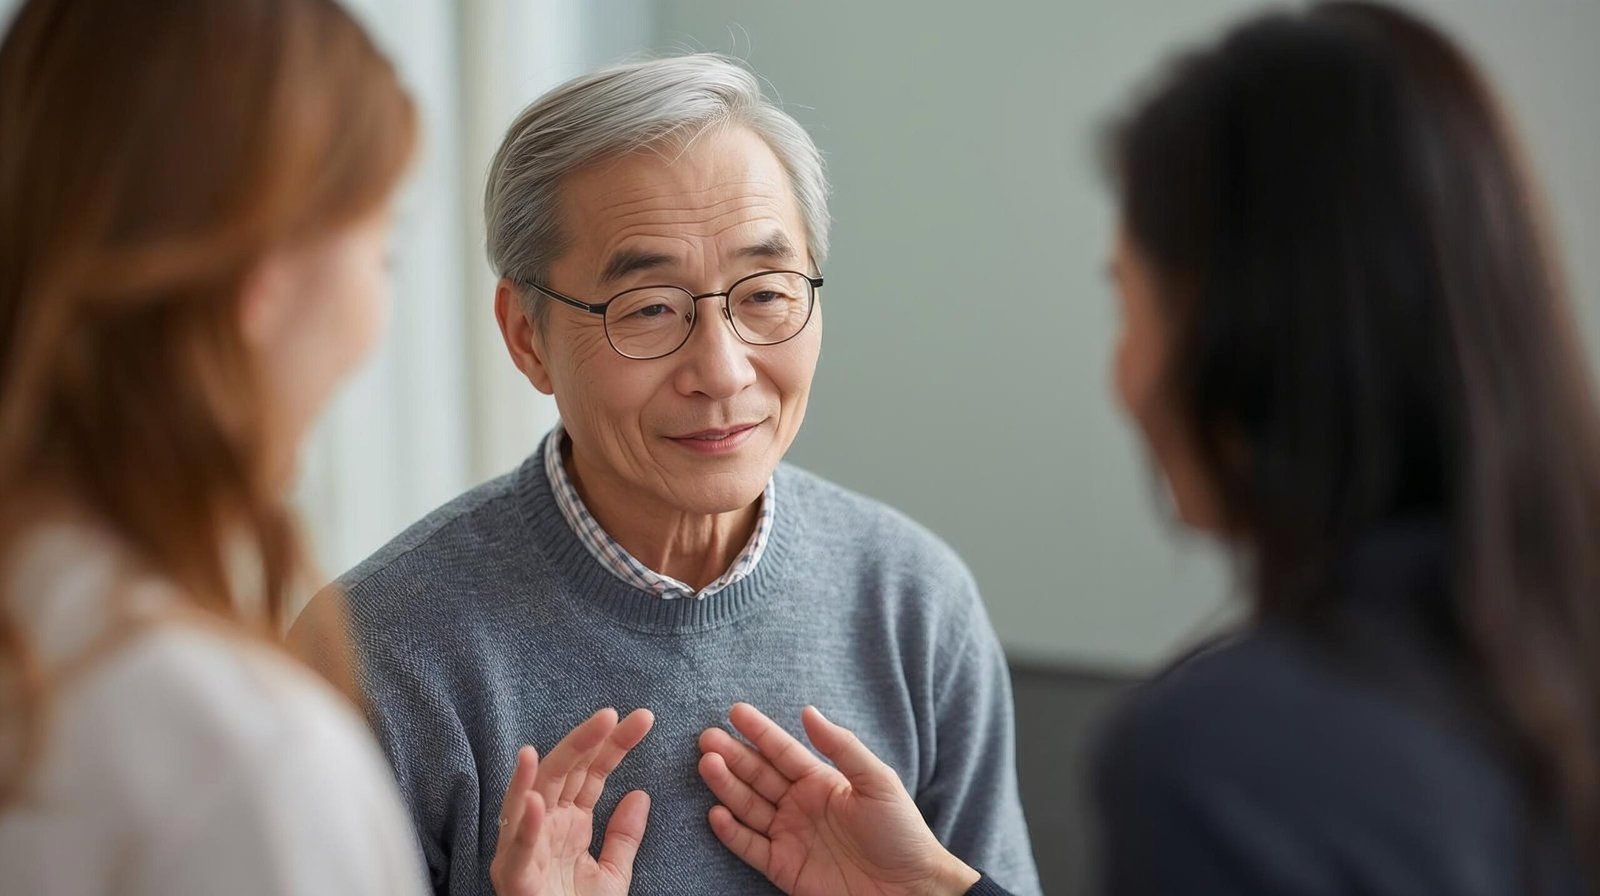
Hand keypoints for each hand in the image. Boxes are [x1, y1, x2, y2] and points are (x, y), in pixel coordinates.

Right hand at [490, 708, 654, 895]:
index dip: (613, 744)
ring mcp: (527, 850)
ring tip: (579, 737)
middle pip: (562, 773)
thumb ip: (623, 836)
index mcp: (568, 823)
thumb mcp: (611, 875)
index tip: (643, 719)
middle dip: (588, 741)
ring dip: (555, 764)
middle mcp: (544, 828)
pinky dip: (525, 826)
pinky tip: (537, 801)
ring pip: (534, 797)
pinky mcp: (515, 880)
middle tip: (615, 713)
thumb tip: (640, 794)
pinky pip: (518, 850)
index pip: (591, 774)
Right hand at [697, 703, 979, 895]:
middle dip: (733, 756)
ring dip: (727, 786)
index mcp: (822, 782)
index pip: (783, 751)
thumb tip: (808, 711)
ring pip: (749, 806)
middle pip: (759, 776)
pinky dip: (731, 831)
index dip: (759, 731)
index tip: (734, 711)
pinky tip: (716, 812)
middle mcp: (800, 805)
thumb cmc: (901, 833)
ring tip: (707, 764)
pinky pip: (750, 847)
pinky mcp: (783, 867)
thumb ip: (841, 746)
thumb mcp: (877, 781)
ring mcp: (790, 836)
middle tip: (706, 737)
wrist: (909, 889)